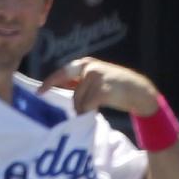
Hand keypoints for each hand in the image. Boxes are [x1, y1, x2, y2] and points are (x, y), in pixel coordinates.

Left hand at [40, 57, 159, 117]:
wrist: (139, 91)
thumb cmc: (116, 87)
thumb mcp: (97, 78)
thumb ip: (82, 81)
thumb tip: (61, 87)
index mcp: (85, 64)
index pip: (62, 72)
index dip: (50, 82)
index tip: (39, 91)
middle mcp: (88, 67)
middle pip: (73, 92)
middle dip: (74, 105)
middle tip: (73, 114)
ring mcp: (95, 77)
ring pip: (79, 101)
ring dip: (83, 110)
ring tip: (93, 111)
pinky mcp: (102, 89)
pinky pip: (87, 106)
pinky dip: (89, 112)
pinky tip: (96, 111)